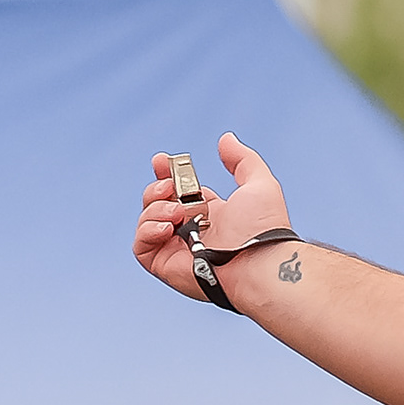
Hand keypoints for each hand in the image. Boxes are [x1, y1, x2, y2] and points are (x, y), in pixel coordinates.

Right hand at [133, 135, 293, 301]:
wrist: (257, 262)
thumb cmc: (262, 228)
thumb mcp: (258, 183)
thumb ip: (242, 159)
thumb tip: (226, 139)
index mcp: (209, 213)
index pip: (178, 191)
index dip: (166, 175)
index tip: (161, 161)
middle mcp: (190, 231)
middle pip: (158, 203)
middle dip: (157, 188)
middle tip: (169, 186)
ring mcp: (176, 249)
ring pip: (147, 221)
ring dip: (156, 209)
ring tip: (178, 212)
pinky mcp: (165, 265)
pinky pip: (140, 246)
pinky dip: (147, 231)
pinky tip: (166, 227)